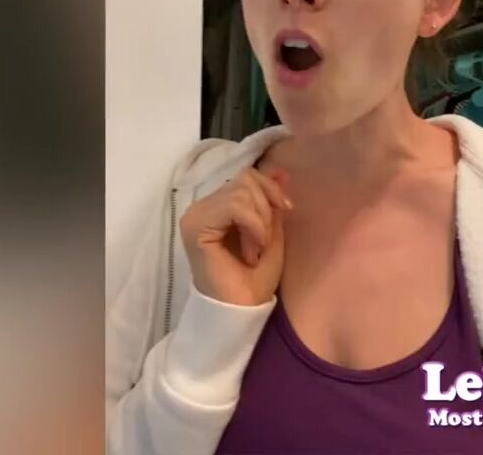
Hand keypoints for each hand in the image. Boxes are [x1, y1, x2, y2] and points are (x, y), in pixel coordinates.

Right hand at [179, 167, 290, 306]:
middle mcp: (201, 207)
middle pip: (245, 179)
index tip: (287, 210)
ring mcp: (195, 216)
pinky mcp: (196, 227)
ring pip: (241, 191)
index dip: (270, 188)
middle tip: (263, 241)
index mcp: (217, 207)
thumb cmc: (255, 278)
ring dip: (259, 222)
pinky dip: (252, 225)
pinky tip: (250, 250)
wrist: (242, 310)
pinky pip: (234, 206)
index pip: (246, 176)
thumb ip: (272, 202)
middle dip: (265, 208)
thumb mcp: (271, 231)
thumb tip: (281, 171)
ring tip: (255, 249)